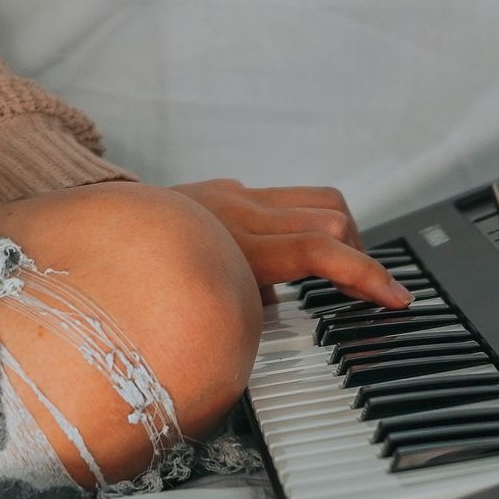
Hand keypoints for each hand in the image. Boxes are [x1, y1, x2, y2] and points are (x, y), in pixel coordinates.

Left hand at [167, 177, 414, 309]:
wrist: (103, 233)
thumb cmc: (148, 284)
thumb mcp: (203, 310)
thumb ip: (247, 308)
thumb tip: (273, 310)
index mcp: (237, 248)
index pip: (318, 250)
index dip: (364, 275)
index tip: (395, 298)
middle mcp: (241, 213)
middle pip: (330, 217)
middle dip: (360, 254)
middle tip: (370, 288)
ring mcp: (235, 195)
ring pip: (316, 199)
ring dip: (339, 232)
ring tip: (340, 268)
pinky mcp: (227, 188)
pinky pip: (283, 198)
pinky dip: (302, 222)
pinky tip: (291, 252)